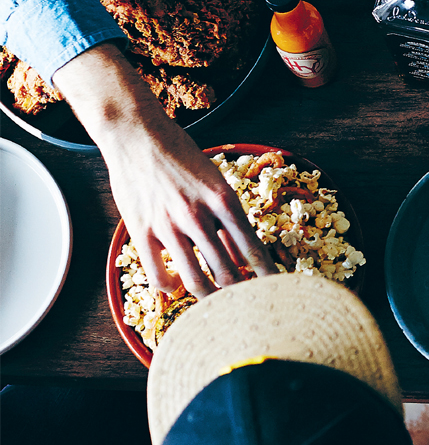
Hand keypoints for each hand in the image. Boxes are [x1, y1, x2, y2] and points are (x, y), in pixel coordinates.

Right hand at [53, 44, 276, 297]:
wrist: (137, 134)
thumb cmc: (180, 154)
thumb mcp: (213, 178)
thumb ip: (225, 214)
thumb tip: (240, 250)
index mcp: (222, 197)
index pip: (251, 246)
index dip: (266, 274)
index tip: (275, 290)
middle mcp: (198, 214)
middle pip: (227, 270)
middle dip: (241, 295)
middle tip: (249, 309)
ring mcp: (168, 225)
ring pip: (195, 279)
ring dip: (210, 298)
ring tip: (218, 309)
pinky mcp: (141, 231)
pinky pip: (158, 275)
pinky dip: (170, 288)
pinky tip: (175, 288)